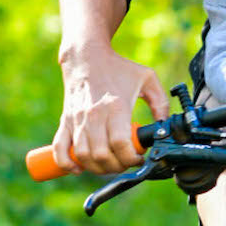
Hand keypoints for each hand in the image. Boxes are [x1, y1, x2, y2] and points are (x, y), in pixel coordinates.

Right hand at [54, 42, 168, 173]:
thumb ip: (161, 103)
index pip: (120, 143)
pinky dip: (67, 163)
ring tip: (109, 164)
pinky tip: (79, 168)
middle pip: (101, 155)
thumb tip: (165, 127)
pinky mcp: (65, 121)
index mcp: (116, 106)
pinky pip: (60, 148)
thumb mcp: (147, 79)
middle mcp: (94, 115)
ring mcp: (76, 119)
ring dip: (97, 168)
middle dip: (117, 166)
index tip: (138, 157)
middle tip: (125, 162)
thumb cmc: (118, 68)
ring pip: (83, 156)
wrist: (86, 56)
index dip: (131, 158)